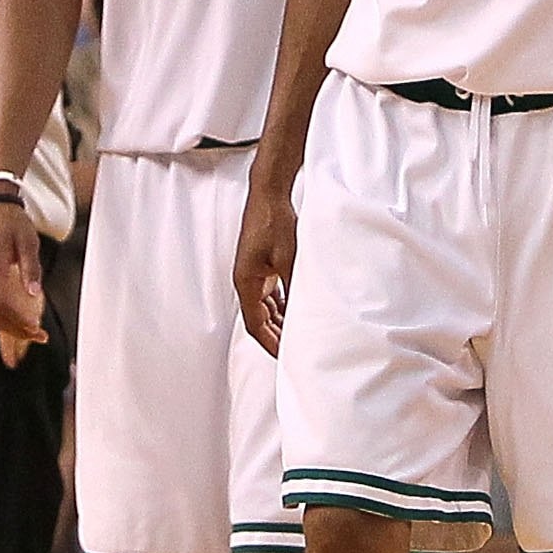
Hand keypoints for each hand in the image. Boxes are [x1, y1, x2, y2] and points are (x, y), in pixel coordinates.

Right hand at [0, 199, 48, 349]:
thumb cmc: (12, 223)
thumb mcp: (28, 242)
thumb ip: (31, 268)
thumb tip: (34, 293)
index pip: (1, 305)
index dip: (18, 322)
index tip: (36, 330)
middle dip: (16, 330)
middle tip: (39, 336)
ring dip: (10, 326)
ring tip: (33, 334)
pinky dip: (4, 316)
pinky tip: (19, 322)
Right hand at [234, 175, 298, 354]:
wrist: (269, 195)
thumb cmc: (274, 222)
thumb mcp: (289, 260)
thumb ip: (295, 289)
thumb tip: (307, 314)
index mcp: (246, 283)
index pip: (255, 325)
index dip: (270, 343)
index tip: (284, 358)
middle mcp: (247, 281)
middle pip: (260, 319)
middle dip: (276, 337)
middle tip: (295, 353)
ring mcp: (255, 273)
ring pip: (267, 307)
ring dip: (281, 322)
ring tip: (300, 336)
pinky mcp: (264, 265)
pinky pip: (273, 294)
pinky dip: (284, 305)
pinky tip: (299, 311)